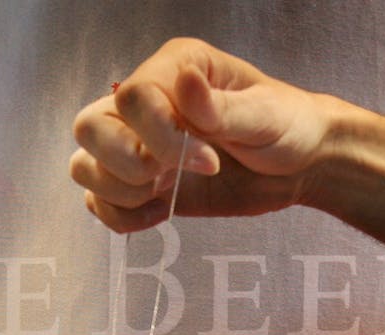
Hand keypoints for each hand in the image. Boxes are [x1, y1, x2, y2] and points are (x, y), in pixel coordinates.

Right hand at [69, 38, 333, 231]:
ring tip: (167, 192)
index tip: (208, 160)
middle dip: (128, 164)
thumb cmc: (287, 127)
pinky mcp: (140, 183)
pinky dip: (121, 216)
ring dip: (121, 191)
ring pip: (85, 167)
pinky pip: (98, 201)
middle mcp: (145, 103)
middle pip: (89, 128)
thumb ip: (220, 106)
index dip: (161, 139)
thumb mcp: (264, 115)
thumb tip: (183, 83)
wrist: (299, 164)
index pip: (132, 100)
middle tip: (171, 177)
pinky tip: (162, 210)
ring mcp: (137, 144)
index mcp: (172, 69)